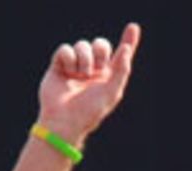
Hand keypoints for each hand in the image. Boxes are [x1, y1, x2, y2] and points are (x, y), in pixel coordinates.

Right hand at [37, 23, 140, 146]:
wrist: (64, 121)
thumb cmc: (89, 112)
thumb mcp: (111, 93)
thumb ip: (121, 70)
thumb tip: (126, 49)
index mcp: (107, 77)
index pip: (119, 55)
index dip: (127, 41)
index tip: (133, 27)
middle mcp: (92, 70)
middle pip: (100, 44)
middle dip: (100, 51)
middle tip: (98, 68)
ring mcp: (75, 67)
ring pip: (82, 45)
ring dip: (84, 59)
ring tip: (80, 75)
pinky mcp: (59, 66)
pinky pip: (65, 49)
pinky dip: (69, 59)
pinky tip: (68, 73)